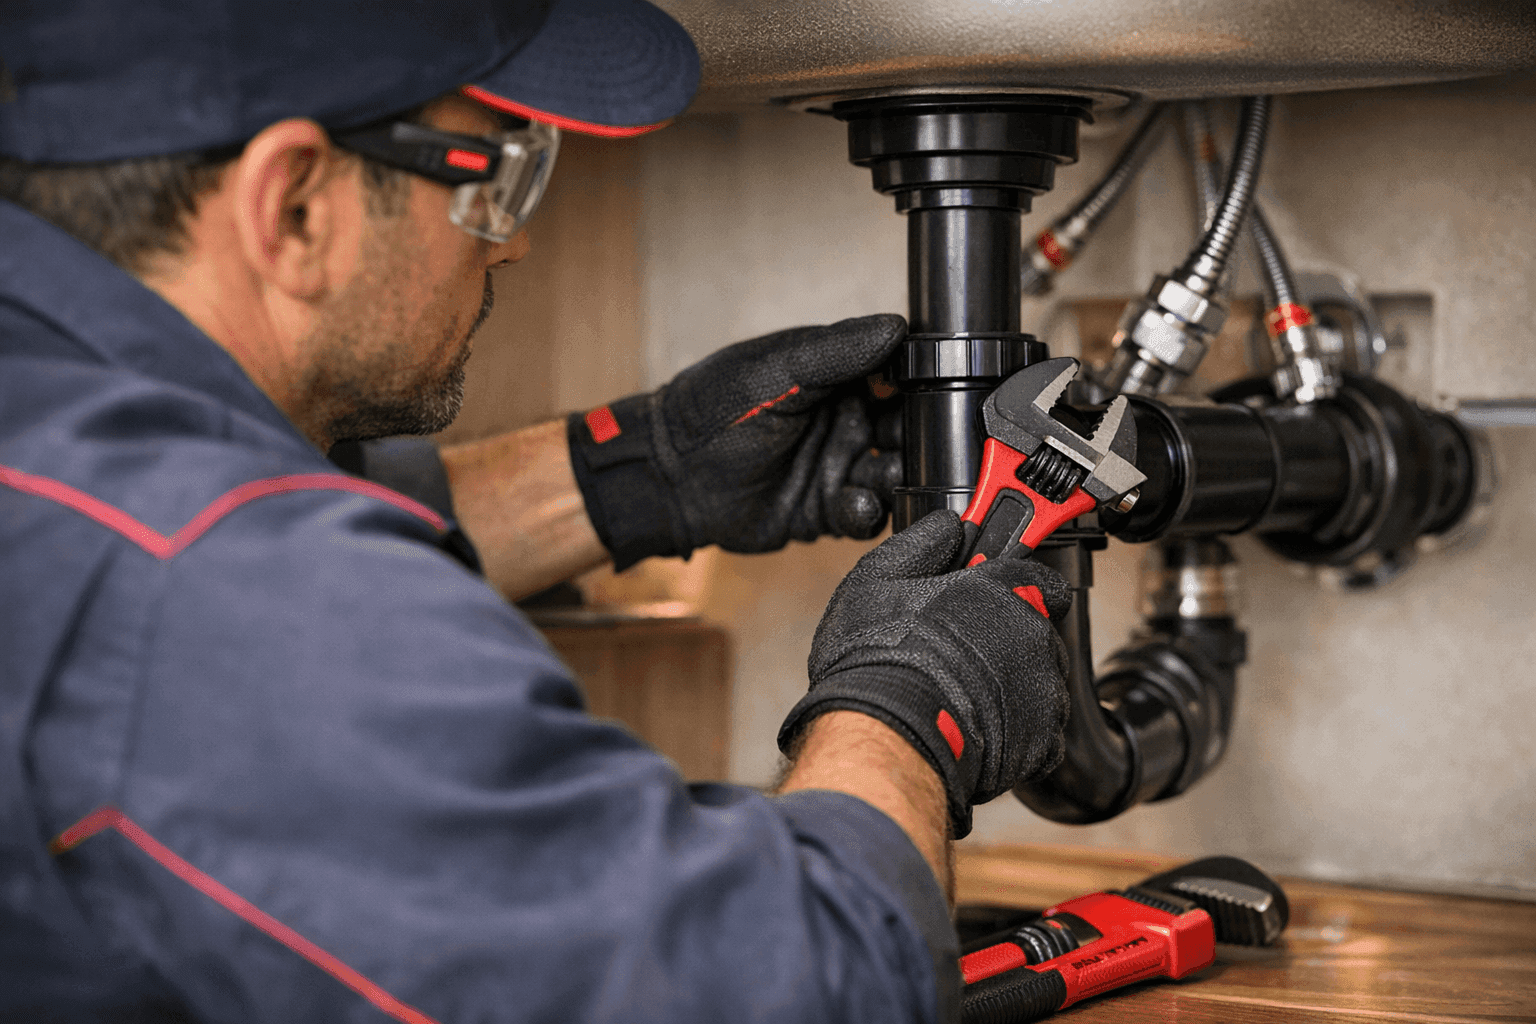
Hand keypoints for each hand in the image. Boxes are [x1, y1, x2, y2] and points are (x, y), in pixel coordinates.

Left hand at [567, 315, 904, 568]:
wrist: (672, 479)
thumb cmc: (712, 412)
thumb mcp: (776, 370)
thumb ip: (837, 352)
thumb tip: (895, 327)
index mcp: (839, 376)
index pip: (901, 372)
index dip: (923, 380)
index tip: (936, 387)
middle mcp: (847, 420)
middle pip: (911, 427)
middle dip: (925, 435)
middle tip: (924, 440)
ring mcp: (841, 466)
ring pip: (897, 472)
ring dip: (903, 475)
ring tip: (888, 472)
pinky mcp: (829, 511)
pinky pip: (868, 514)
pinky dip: (870, 511)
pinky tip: (854, 501)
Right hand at [777, 511, 1071, 837]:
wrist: (886, 736)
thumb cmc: (877, 661)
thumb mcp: (876, 580)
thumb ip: (920, 544)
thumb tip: (947, 526)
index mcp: (1001, 591)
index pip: (1038, 579)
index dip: (1012, 591)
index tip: (991, 602)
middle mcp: (1034, 636)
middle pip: (1035, 634)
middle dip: (1005, 644)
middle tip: (958, 658)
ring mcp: (1044, 691)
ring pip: (1039, 683)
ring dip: (1010, 689)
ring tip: (960, 698)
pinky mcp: (1045, 741)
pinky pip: (1039, 733)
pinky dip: (1016, 734)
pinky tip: (975, 729)